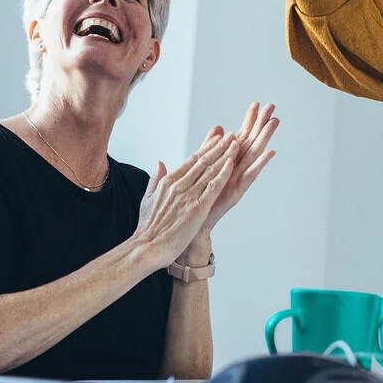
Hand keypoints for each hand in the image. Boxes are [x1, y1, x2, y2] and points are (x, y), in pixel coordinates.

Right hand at [129, 131, 238, 268]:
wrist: (147, 247)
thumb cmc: (148, 228)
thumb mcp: (148, 198)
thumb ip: (156, 179)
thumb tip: (160, 163)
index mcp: (168, 182)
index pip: (191, 160)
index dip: (206, 148)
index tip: (216, 139)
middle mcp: (179, 185)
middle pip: (203, 161)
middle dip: (218, 147)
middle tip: (231, 135)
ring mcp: (189, 195)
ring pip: (210, 170)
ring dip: (224, 155)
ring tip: (235, 143)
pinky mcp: (197, 208)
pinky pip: (213, 187)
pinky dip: (222, 173)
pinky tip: (231, 163)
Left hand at [196, 103, 278, 241]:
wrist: (191, 226)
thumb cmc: (197, 199)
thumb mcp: (202, 166)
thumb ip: (210, 147)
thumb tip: (218, 128)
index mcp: (227, 162)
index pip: (240, 137)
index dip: (248, 121)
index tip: (256, 104)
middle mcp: (236, 169)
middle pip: (251, 142)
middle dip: (261, 124)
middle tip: (272, 106)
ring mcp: (238, 180)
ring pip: (254, 155)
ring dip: (265, 138)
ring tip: (274, 122)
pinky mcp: (237, 192)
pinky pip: (250, 175)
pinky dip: (261, 163)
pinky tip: (270, 152)